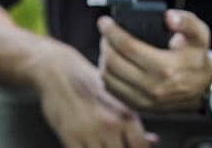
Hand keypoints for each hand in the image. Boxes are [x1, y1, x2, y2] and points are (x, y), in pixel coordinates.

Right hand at [35, 44, 156, 147]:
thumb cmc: (89, 85)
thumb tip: (153, 141)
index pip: (140, 147)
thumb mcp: (115, 98)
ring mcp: (89, 132)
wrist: (57, 70)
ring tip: (99, 142)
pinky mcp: (69, 136)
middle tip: (110, 142)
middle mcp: (111, 124)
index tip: (128, 146)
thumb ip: (133, 123)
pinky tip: (85, 144)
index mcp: (126, 115)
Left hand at [97, 10, 211, 111]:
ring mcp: (144, 99)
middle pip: (113, 62)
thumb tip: (168, 16)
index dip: (112, 31)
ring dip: (104, 59)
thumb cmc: (197, 58)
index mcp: (166, 68)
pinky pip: (112, 90)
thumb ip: (187, 21)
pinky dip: (106, 75)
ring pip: (108, 77)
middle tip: (106, 33)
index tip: (104, 21)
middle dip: (105, 44)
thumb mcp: (199, 36)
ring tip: (108, 46)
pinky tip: (110, 63)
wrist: (203, 90)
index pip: (128, 47)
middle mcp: (153, 87)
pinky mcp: (139, 106)